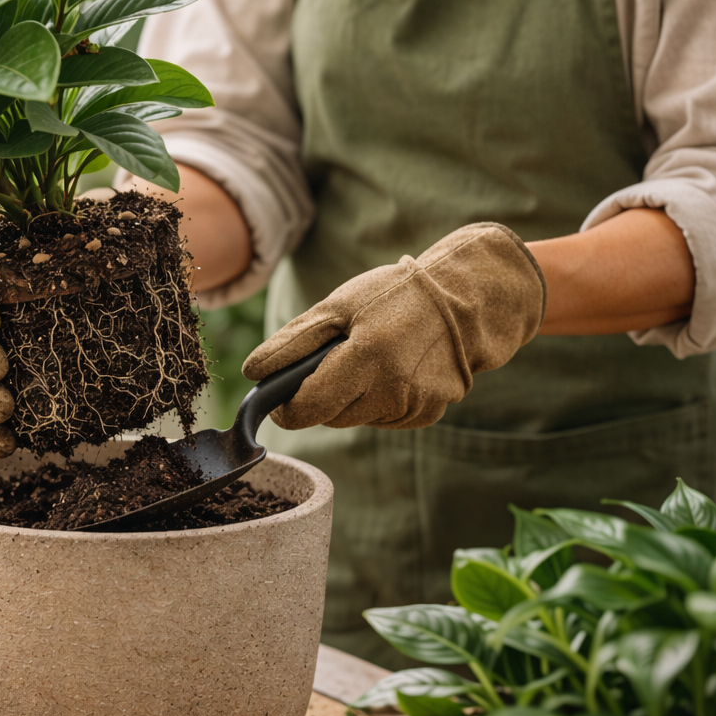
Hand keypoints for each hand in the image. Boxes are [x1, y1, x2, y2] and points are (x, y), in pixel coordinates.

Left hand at [241, 223, 545, 429]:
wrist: (464, 302)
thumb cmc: (393, 296)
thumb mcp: (338, 306)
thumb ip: (293, 342)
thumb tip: (251, 372)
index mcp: (366, 359)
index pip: (307, 409)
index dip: (285, 407)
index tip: (279, 394)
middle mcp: (392, 390)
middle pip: (329, 417)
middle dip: (319, 395)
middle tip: (331, 360)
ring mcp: (413, 407)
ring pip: (355, 419)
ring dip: (349, 398)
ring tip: (366, 358)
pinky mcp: (427, 415)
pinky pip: (381, 418)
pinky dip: (376, 400)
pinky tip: (390, 369)